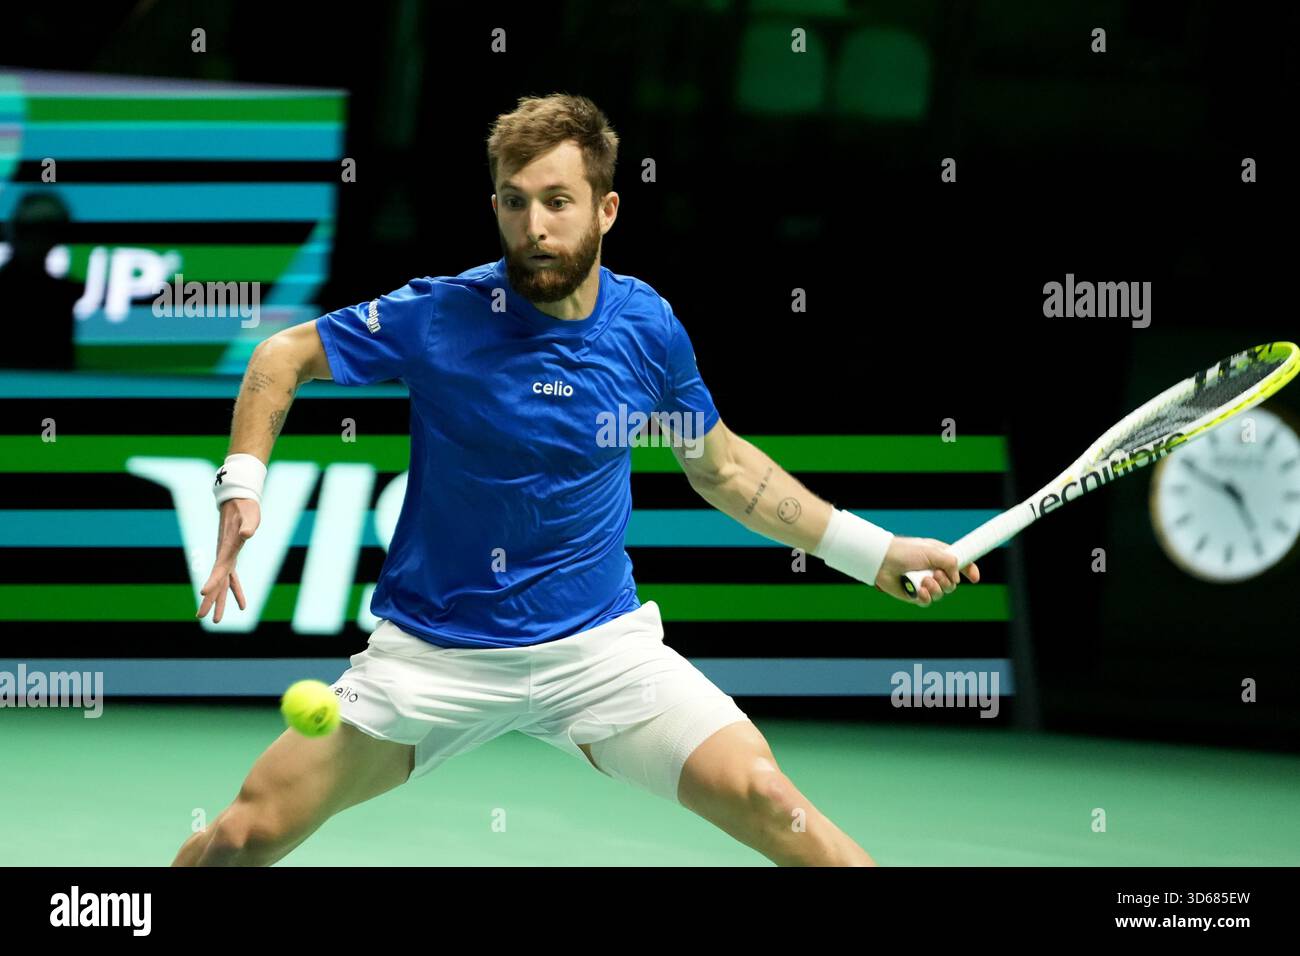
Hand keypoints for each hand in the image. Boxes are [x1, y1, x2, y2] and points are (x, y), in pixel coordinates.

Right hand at [195, 497, 260, 622]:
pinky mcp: (232, 557)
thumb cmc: (245, 509)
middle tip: (201, 617)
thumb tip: (248, 533)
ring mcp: (227, 557)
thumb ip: (249, 525)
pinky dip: (236, 591)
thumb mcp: (250, 516)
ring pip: (222, 584)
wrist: (238, 501)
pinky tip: (242, 605)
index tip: (203, 593)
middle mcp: (224, 556)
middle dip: (209, 600)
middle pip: (216, 581)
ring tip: (215, 620)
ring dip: (219, 601)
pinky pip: (232, 578)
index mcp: (227, 549)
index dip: (212, 581)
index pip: (218, 568)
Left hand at [874, 536, 978, 605]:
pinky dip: (925, 597)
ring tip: (925, 581)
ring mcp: (924, 583)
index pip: (960, 565)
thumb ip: (950, 562)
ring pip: (941, 594)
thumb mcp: (932, 551)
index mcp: (939, 557)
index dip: (969, 571)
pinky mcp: (914, 595)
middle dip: (947, 581)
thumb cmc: (904, 551)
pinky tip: (919, 591)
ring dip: (936, 588)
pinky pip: (927, 602)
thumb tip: (957, 577)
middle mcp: (933, 570)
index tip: (975, 577)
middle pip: (952, 584)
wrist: (882, 561)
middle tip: (936, 574)